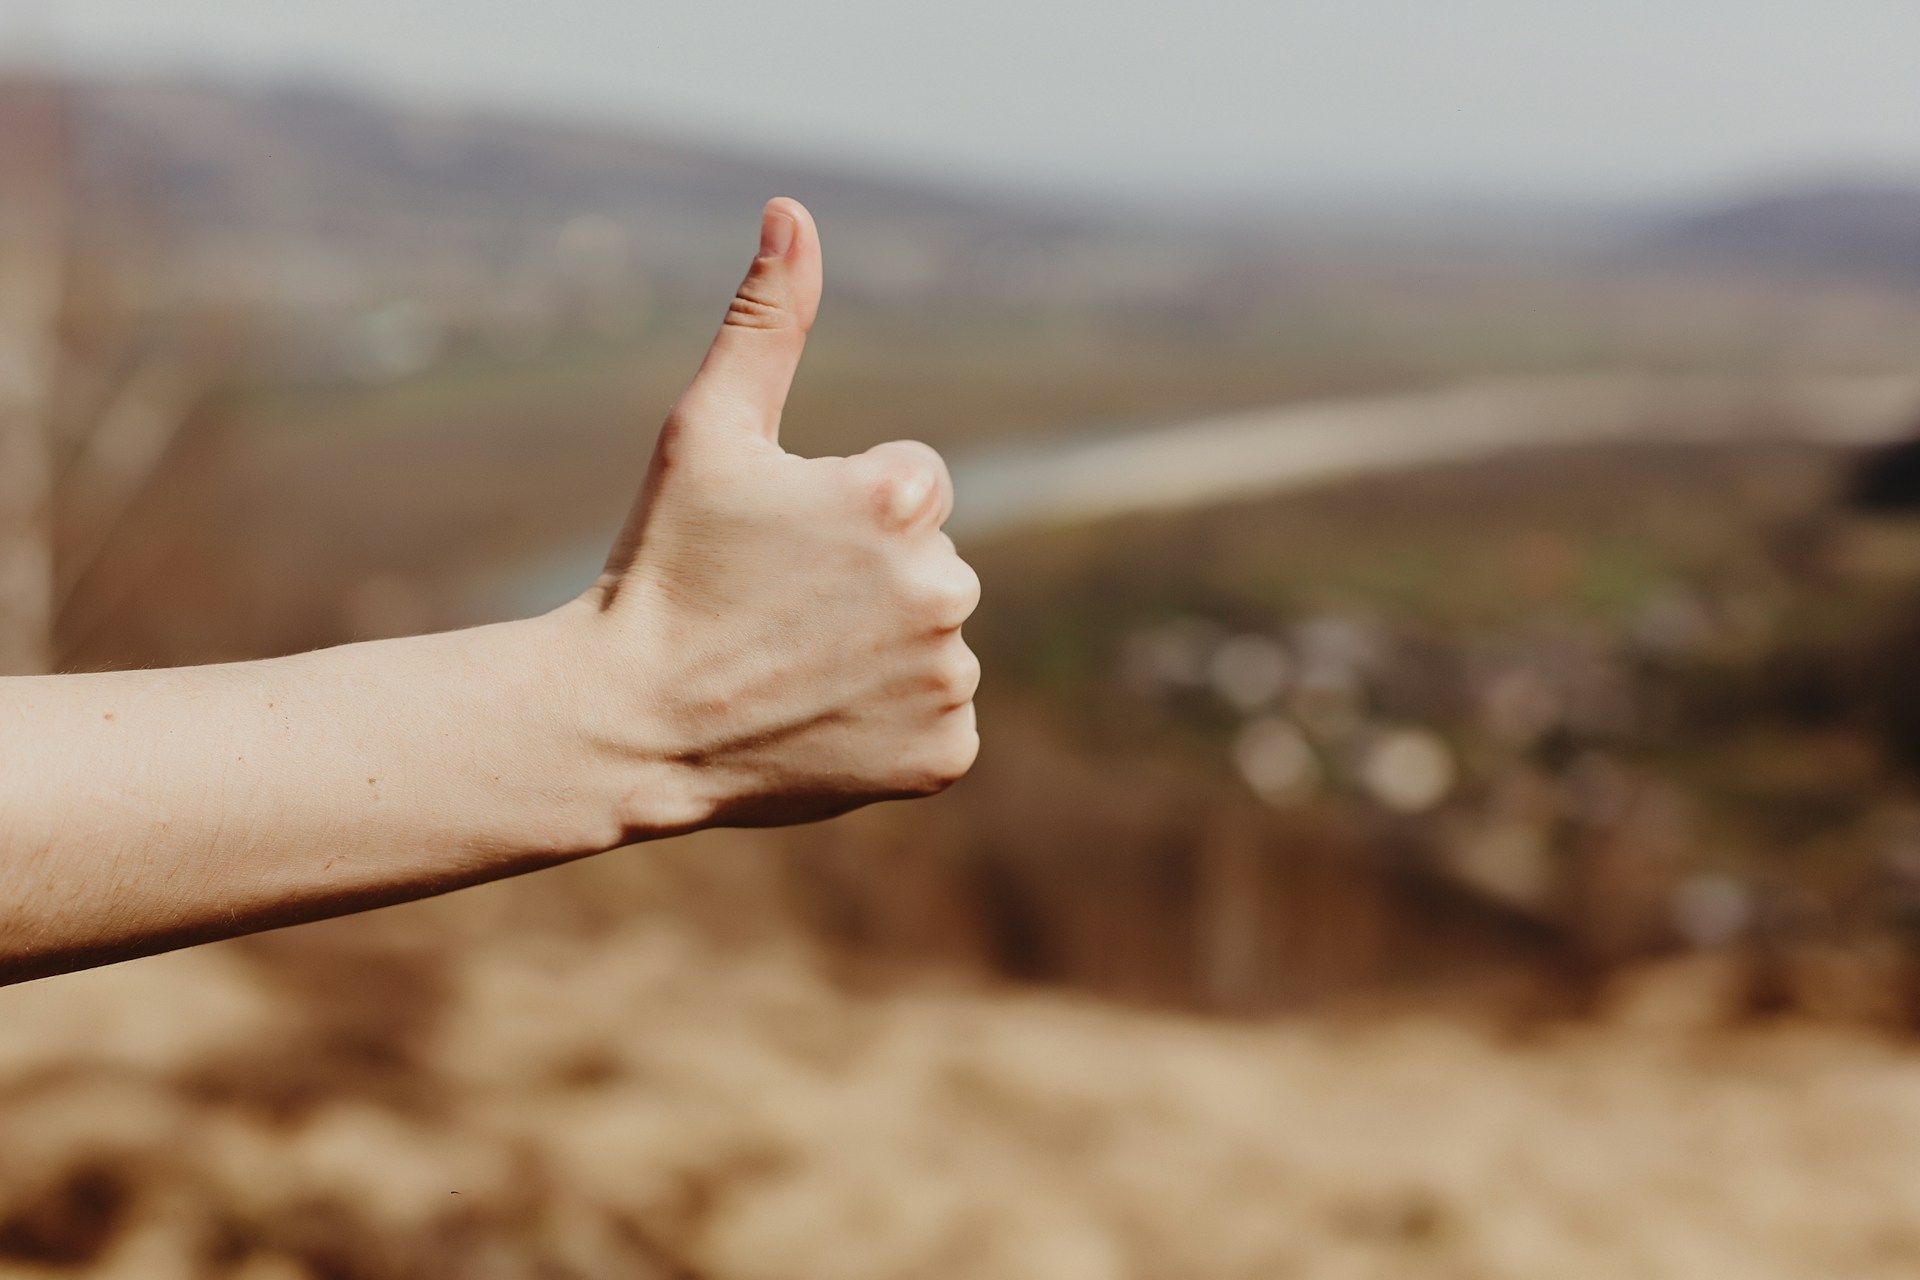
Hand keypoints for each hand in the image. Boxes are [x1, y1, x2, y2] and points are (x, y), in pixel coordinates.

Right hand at [568, 198, 981, 832]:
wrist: (627, 722)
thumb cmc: (663, 566)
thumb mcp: (706, 430)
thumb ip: (767, 319)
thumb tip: (793, 211)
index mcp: (902, 499)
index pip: (915, 486)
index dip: (843, 513)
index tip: (780, 550)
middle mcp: (945, 587)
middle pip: (930, 563)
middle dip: (869, 581)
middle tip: (780, 614)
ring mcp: (948, 679)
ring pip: (935, 642)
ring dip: (883, 651)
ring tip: (794, 669)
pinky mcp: (943, 756)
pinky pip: (940, 723)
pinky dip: (895, 725)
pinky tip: (822, 721)